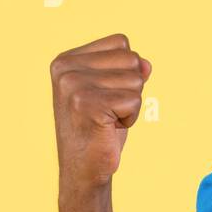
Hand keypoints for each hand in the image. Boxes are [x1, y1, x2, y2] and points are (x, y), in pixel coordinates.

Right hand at [50, 33, 151, 196]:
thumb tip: (146, 64)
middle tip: (108, 110)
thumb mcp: (114, 90)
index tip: (105, 94)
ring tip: (108, 119)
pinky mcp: (88, 105)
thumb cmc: (100, 127)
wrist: (84, 168)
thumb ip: (129, 69)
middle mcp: (66, 69)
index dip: (125, 71)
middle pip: (131, 59)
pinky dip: (131, 118)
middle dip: (130, 88)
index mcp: (66, 59)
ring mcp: (74, 86)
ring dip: (130, 105)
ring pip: (136, 81)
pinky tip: (109, 128)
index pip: (121, 42)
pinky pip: (135, 101)